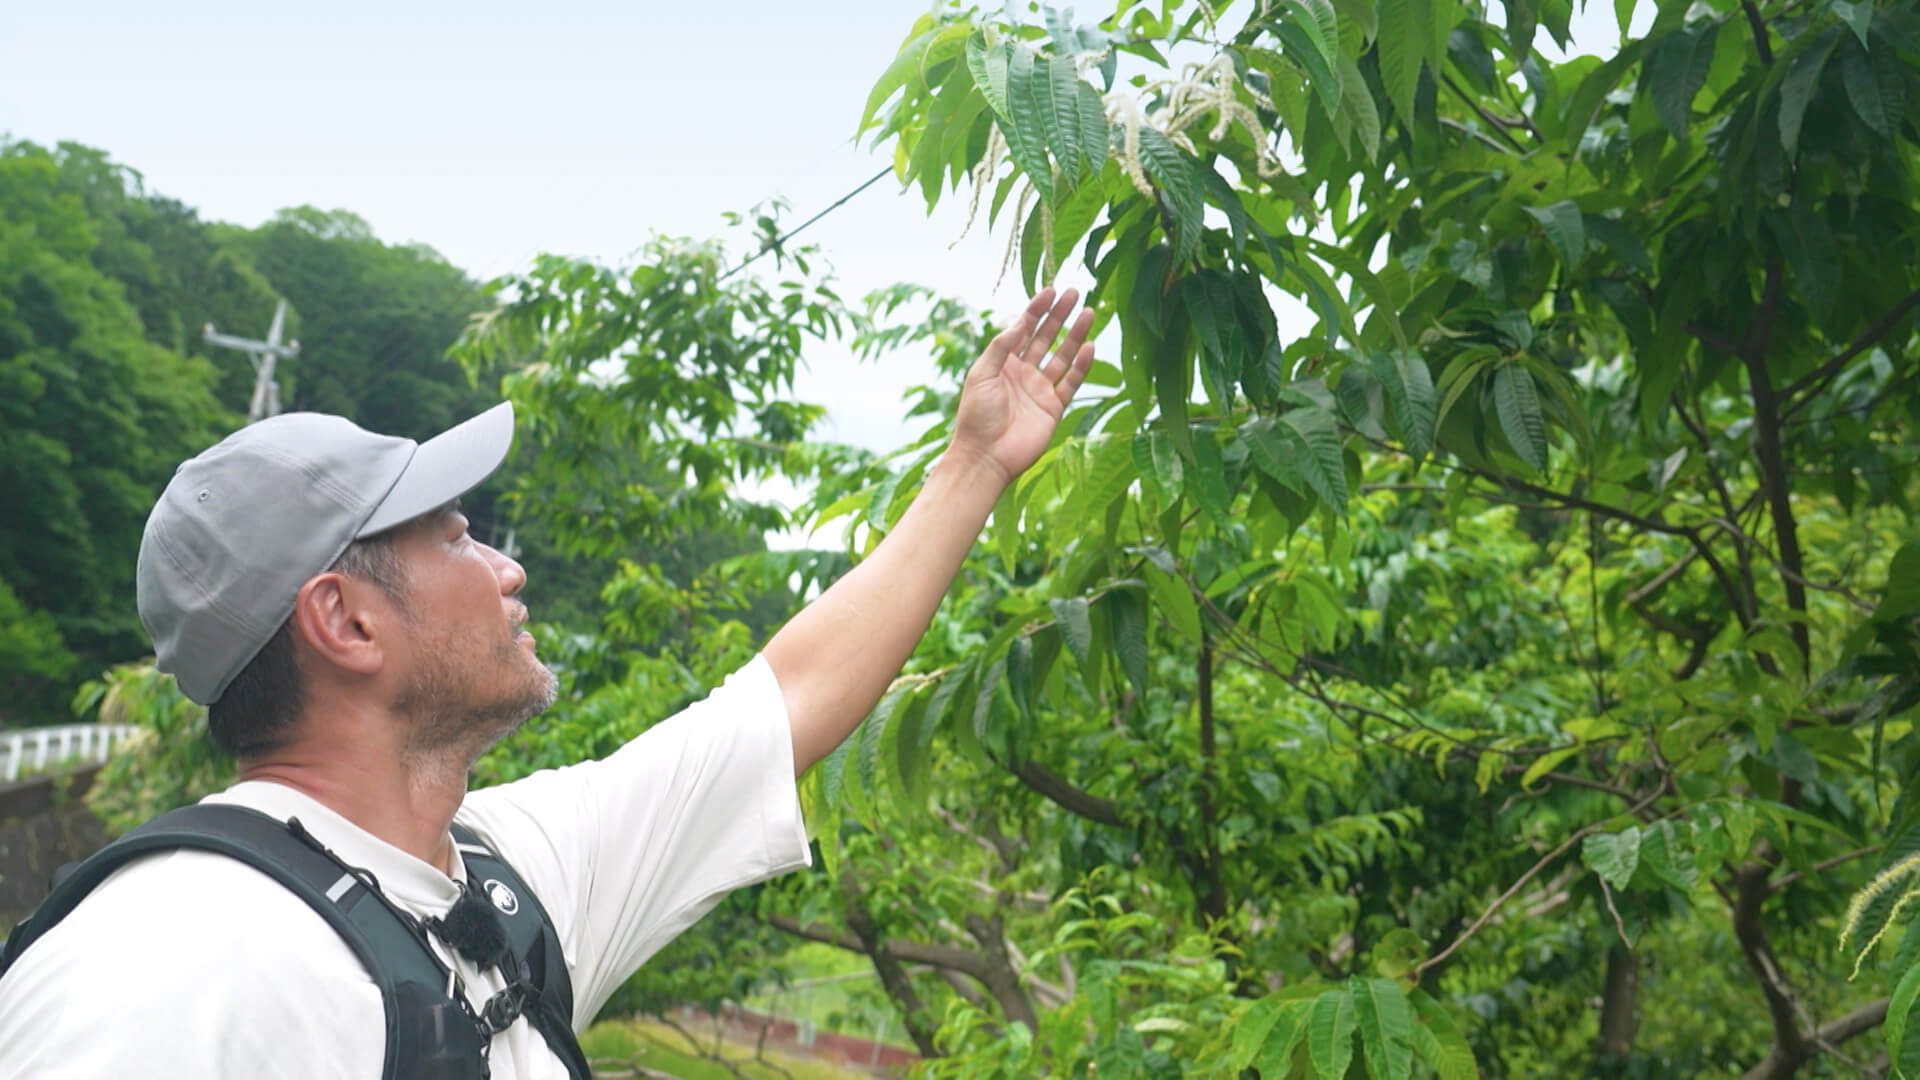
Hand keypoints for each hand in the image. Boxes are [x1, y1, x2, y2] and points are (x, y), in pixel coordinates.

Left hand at [948, 288, 1095, 484]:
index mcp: (1002, 363)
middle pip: (1045, 337)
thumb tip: (1018, 321)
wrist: (985, 456)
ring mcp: (1039, 390)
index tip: (1050, 291)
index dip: (1036, 309)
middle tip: (1074, 293)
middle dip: (1059, 315)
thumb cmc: (976, 415)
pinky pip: (1071, 382)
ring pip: (1062, 356)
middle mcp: (1023, 373)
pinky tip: (1090, 347)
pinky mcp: (1053, 408)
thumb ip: (1000, 347)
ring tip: (1088, 312)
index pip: (1022, 329)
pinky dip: (1081, 366)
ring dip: (1075, 335)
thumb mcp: (981, 373)